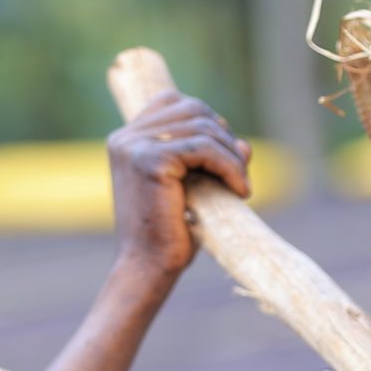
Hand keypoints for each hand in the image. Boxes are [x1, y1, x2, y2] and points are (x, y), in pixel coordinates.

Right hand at [105, 90, 250, 285]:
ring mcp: (134, 145)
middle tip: (239, 175)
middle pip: (193, 109)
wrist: (148, 268)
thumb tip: (245, 145)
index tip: (225, 158)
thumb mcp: (195, 188)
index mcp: (127, 139)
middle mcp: (126, 137)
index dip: (208, 122)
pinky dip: (230, 166)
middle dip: (224, 139)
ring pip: (203, 127)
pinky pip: (204, 147)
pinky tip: (241, 191)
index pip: (174, 102)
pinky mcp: (150, 160)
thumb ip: (213, 161)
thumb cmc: (170, 234)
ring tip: (242, 187)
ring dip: (232, 156)